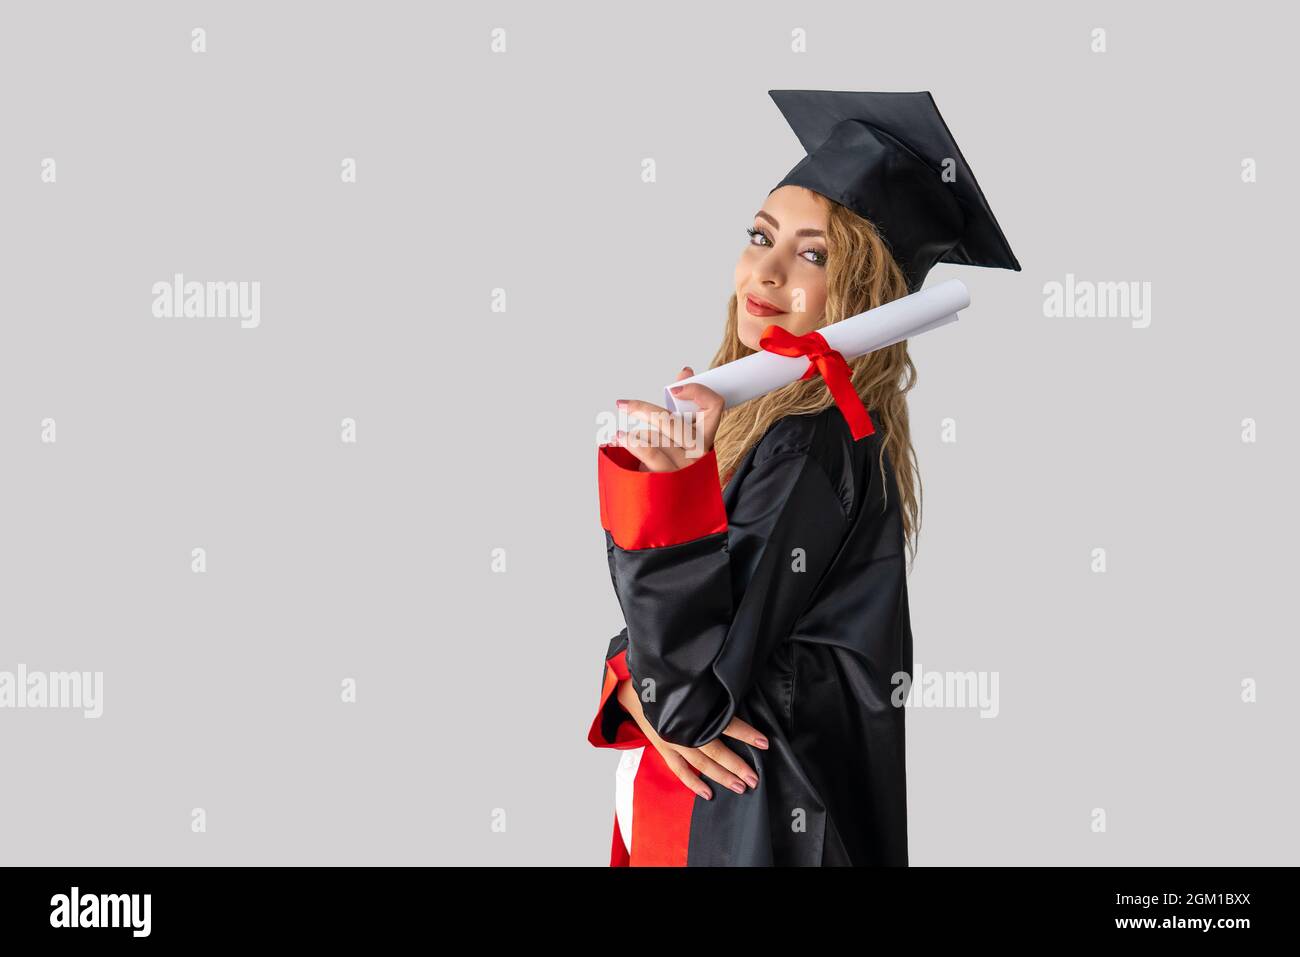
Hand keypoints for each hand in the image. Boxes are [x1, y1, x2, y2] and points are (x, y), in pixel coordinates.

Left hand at [615, 366, 723, 472]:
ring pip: (656, 436)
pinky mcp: (670, 478)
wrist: (673, 504)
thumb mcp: (680, 432)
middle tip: (623, 405)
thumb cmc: (674, 461)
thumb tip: (685, 371)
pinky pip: (649, 453)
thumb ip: (682, 403)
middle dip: (643, 410)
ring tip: (622, 437)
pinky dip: (632, 443)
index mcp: (706, 434)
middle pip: (671, 420)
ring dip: (636, 435)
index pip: (715, 405)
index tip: (674, 390)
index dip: (697, 391)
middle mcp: (699, 450)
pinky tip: (619, 438)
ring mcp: (685, 465)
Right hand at [616, 677, 766, 799]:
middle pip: (715, 749)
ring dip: (721, 776)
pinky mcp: (664, 747)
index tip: (764, 742)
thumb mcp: (692, 684)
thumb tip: (737, 700)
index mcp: (693, 709)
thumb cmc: (669, 683)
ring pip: (701, 763)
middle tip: (755, 777)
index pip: (725, 723)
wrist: (635, 686)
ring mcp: (673, 740)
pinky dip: (693, 782)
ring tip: (740, 786)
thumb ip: (711, 695)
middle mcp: (684, 728)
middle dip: (737, 765)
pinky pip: (680, 769)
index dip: (745, 733)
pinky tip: (708, 793)